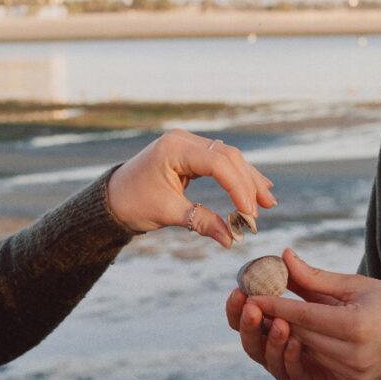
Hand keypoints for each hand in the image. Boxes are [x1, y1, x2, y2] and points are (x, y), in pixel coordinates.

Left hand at [106, 129, 275, 247]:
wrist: (112, 198)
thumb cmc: (133, 204)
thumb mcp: (167, 213)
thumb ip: (201, 222)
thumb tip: (231, 239)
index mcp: (173, 149)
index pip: (217, 163)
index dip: (237, 187)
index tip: (249, 212)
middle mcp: (182, 140)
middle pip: (227, 156)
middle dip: (248, 183)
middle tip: (265, 208)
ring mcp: (187, 144)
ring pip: (228, 157)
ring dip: (248, 179)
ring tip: (267, 200)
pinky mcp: (190, 153)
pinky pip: (220, 161)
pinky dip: (237, 176)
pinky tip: (256, 186)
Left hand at [226, 249, 380, 379]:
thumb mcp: (359, 285)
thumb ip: (317, 277)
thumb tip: (282, 258)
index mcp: (354, 327)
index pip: (300, 316)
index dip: (271, 305)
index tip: (248, 294)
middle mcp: (351, 356)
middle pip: (297, 337)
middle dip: (271, 321)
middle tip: (249, 304)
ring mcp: (353, 376)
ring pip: (304, 355)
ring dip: (284, 338)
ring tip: (268, 319)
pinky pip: (316, 372)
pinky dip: (302, 356)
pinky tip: (292, 340)